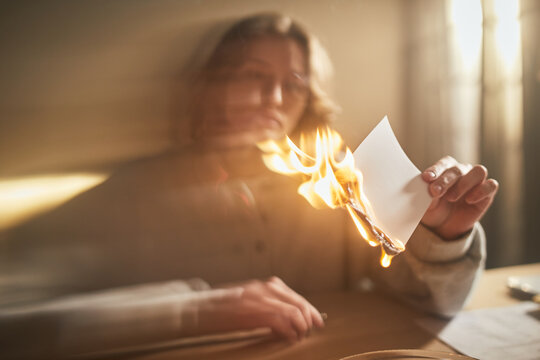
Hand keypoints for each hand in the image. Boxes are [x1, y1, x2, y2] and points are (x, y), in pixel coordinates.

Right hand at [196, 277, 323, 341]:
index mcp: (259, 286)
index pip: (291, 294)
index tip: (314, 318)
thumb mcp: (242, 301)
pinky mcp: (255, 313)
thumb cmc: (216, 309)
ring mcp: (259, 300)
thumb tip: (280, 317)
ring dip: (301, 326)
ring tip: (299, 335)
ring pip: (293, 311)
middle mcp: (262, 289)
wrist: (196, 309)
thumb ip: (260, 304)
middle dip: (309, 316)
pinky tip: (290, 338)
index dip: (307, 307)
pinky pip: (282, 322)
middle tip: (313, 328)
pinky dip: (290, 332)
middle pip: (296, 301)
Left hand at [420, 156, 498, 239]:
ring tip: (451, 198)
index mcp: (446, 169)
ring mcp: (476, 181)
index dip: (436, 169)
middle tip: (435, 191)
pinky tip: (469, 200)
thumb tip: (431, 190)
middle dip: (445, 180)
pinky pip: (491, 185)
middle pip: (458, 169)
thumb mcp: (428, 204)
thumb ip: (430, 196)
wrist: (444, 225)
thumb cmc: (434, 208)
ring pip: (478, 171)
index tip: (426, 178)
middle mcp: (462, 171)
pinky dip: (481, 191)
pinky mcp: (487, 193)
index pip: (444, 163)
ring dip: (464, 183)